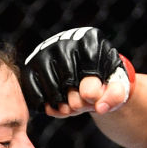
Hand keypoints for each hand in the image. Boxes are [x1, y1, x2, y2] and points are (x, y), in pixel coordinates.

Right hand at [20, 26, 134, 114]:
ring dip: (62, 106)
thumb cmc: (102, 78)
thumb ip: (115, 95)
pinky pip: (35, 94)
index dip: (91, 95)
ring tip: (71, 104)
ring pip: (52, 92)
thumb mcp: (116, 84)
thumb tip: (100, 107)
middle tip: (82, 103)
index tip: (93, 96)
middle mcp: (64, 40)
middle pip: (68, 85)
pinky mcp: (30, 64)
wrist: (83, 69)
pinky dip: (47, 106)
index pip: (89, 77)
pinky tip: (57, 104)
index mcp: (90, 40)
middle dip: (77, 102)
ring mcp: (44, 51)